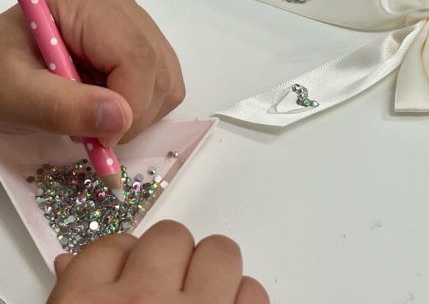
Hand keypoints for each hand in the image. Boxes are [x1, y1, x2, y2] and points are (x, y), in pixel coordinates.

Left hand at [0, 0, 184, 145]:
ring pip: (167, 81)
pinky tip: (106, 104)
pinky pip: (165, 85)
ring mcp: (137, 22)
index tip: (100, 139)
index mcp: (85, 0)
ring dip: (137, 114)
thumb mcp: (13, 93)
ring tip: (90, 114)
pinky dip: (142, 109)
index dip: (129, 104)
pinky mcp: (145, 44)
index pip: (135, 54)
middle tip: (88, 131)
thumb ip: (61, 106)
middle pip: (157, 69)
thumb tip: (120, 120)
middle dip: (131, 114)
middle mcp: (120, 4)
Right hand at [48, 220, 268, 303]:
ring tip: (204, 300)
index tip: (129, 269)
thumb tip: (71, 262)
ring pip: (218, 251)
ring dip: (213, 273)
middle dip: (171, 258)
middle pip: (169, 236)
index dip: (123, 256)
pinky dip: (242, 301)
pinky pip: (253, 290)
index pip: (110, 246)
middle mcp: (141, 302)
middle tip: (169, 288)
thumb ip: (74, 296)